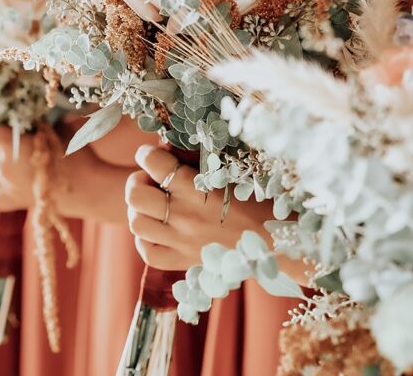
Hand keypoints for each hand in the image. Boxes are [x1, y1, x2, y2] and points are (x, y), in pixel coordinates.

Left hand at [0, 120, 135, 225]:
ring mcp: (4, 188)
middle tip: (2, 141)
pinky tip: (2, 181)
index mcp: (12, 146)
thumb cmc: (76, 155)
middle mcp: (3, 168)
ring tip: (3, 162)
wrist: (87, 190)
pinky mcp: (8, 204)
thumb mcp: (58, 128)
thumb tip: (25, 104)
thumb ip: (38, 119)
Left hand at [125, 144, 271, 270]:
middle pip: (135, 195)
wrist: (277, 242)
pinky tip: (157, 230)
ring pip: (136, 223)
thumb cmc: (259, 201)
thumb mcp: (230, 173)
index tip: (150, 154)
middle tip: (150, 181)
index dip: (146, 154)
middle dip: (137, 181)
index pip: (154, 163)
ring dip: (139, 209)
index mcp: (197, 189)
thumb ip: (198, 162)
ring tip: (153, 205)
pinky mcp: (183, 262)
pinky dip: (145, 240)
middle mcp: (185, 216)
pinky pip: (147, 252)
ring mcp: (181, 241)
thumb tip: (169, 150)